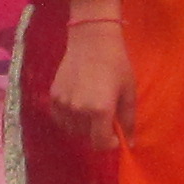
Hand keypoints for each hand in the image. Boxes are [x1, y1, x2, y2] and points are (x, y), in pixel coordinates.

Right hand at [51, 17, 135, 147]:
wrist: (92, 39)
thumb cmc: (116, 64)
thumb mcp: (129, 92)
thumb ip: (129, 120)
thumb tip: (129, 144)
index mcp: (100, 110)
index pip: (100, 143)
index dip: (108, 143)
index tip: (114, 135)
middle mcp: (79, 110)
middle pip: (86, 137)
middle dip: (97, 132)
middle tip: (104, 116)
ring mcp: (64, 104)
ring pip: (72, 129)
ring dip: (82, 126)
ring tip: (90, 110)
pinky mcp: (53, 96)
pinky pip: (59, 118)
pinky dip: (68, 118)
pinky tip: (77, 106)